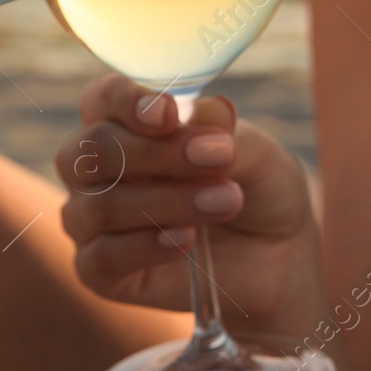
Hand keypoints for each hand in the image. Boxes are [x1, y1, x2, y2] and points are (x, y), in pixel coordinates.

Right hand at [56, 75, 323, 332]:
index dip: (127, 101)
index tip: (170, 113)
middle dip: (157, 152)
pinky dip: (146, 246)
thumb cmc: (256, 188)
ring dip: (168, 201)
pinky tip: (186, 240)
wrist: (279, 254)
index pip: (102, 98)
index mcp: (126, 123)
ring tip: (227, 201)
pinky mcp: (100, 272)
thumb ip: (221, 130)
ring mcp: (92, 221)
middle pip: (91, 149)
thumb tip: (196, 112)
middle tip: (221, 158)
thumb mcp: (255, 152)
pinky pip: (101, 259)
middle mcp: (98, 169)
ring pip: (100, 206)